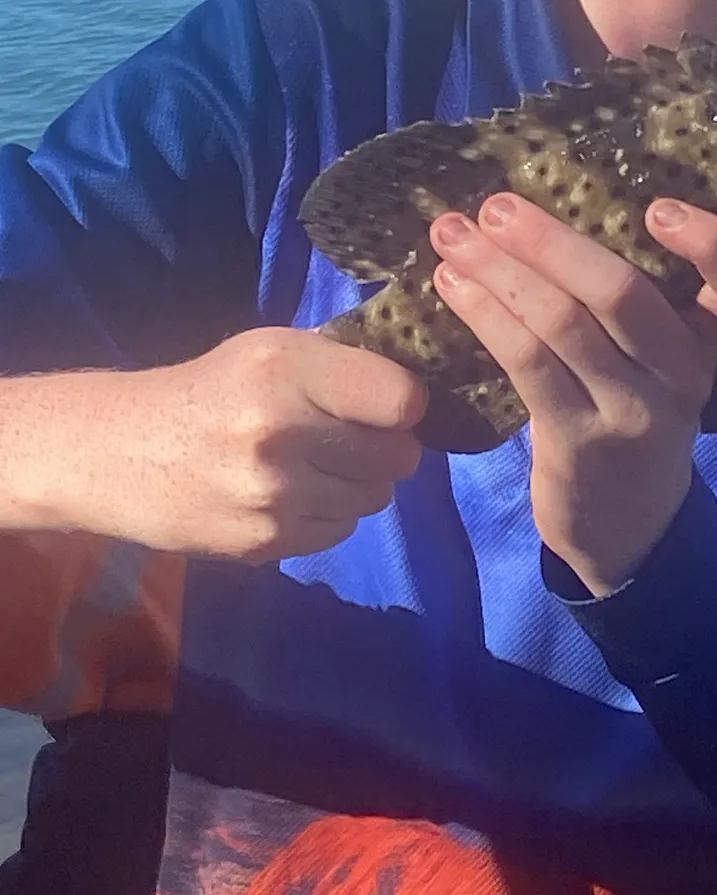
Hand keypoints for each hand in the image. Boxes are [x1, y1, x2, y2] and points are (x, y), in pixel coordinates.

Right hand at [18, 328, 426, 562]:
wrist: (117, 452)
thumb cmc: (212, 390)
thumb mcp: (272, 351)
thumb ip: (344, 365)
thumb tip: (422, 391)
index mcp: (286, 368)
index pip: (403, 401)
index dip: (404, 406)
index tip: (387, 405)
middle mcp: (281, 431)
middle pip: (399, 457)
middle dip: (385, 447)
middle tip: (350, 437)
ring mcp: (273, 495)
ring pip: (376, 498)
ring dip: (359, 483)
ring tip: (315, 464)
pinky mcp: (263, 543)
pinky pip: (340, 530)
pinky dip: (328, 514)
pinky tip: (290, 494)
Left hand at [429, 192, 716, 594]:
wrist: (628, 526)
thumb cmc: (634, 416)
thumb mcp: (660, 362)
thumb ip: (633, 298)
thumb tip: (550, 202)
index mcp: (710, 341)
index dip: (712, 243)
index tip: (657, 207)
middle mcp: (682, 374)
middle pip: (623, 294)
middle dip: (550, 240)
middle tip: (496, 205)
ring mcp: (633, 411)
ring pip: (563, 324)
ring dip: (498, 271)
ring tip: (452, 234)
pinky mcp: (580, 441)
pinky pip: (528, 363)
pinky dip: (484, 315)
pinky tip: (452, 286)